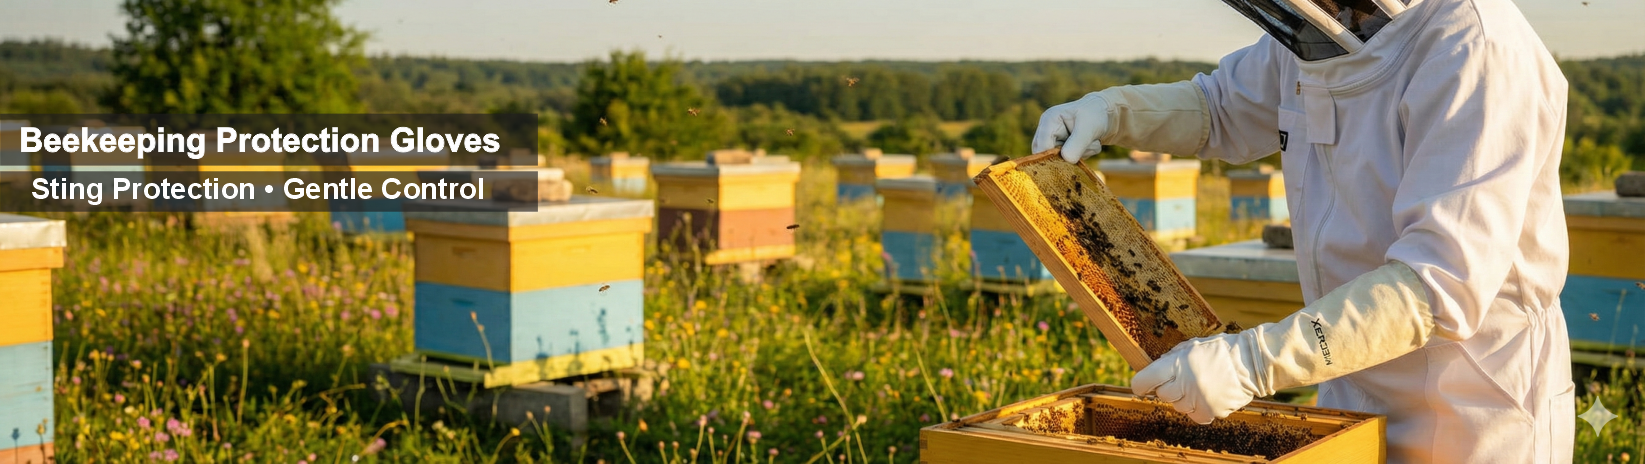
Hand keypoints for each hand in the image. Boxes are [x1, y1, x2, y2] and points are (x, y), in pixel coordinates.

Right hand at [1031, 93, 1111, 162]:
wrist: (1106, 115)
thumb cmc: (1095, 115)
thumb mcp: (1088, 127)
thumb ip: (1077, 143)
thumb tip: (1067, 159)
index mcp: (1048, 120)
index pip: (1041, 147)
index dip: (1053, 158)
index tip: (1072, 159)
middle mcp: (1047, 131)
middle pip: (1047, 156)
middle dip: (1069, 156)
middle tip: (1086, 145)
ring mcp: (1053, 141)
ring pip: (1060, 160)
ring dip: (1080, 155)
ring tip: (1091, 142)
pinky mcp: (1061, 150)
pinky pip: (1068, 161)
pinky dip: (1082, 156)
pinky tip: (1089, 145)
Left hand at [1130, 333, 1261, 423]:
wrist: (1251, 363)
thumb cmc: (1219, 351)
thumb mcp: (1191, 345)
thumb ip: (1170, 358)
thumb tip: (1152, 371)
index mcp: (1178, 364)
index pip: (1145, 381)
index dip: (1141, 384)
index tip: (1143, 385)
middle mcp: (1186, 384)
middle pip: (1162, 395)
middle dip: (1168, 387)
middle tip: (1182, 379)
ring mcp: (1199, 400)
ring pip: (1178, 406)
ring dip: (1184, 398)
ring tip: (1200, 385)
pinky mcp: (1212, 412)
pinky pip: (1195, 416)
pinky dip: (1198, 409)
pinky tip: (1208, 396)